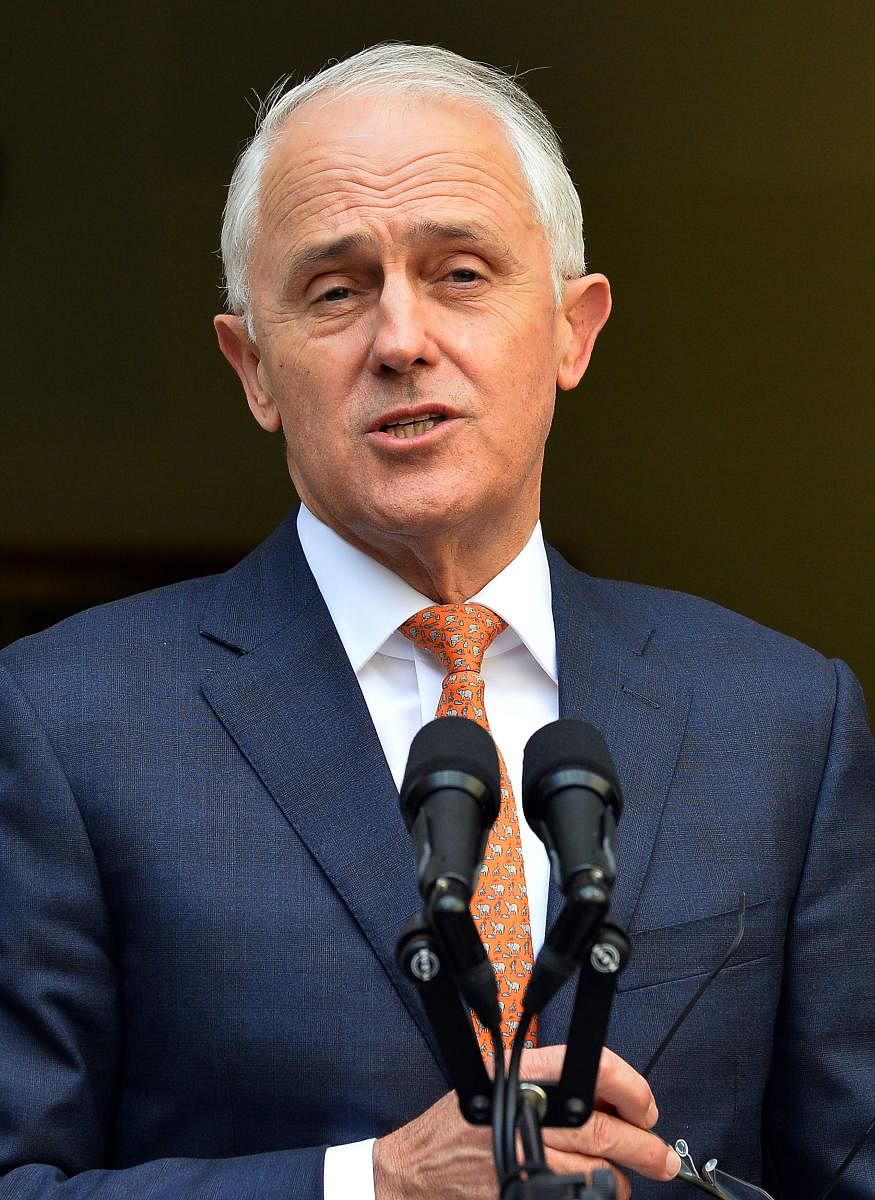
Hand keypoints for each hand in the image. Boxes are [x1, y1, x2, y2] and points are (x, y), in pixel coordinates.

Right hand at [373, 1044, 680, 1199]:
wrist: (417, 1166)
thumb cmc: (464, 1121)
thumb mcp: (504, 1082)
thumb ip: (554, 1085)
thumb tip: (612, 1097)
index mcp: (527, 1074)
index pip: (595, 1068)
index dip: (632, 1089)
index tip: (646, 1108)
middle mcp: (526, 1111)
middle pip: (603, 1129)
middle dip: (643, 1147)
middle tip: (663, 1157)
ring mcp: (523, 1155)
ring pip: (597, 1174)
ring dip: (618, 1181)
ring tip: (621, 1179)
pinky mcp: (521, 1191)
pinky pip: (576, 1199)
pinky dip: (591, 1198)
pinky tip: (588, 1193)